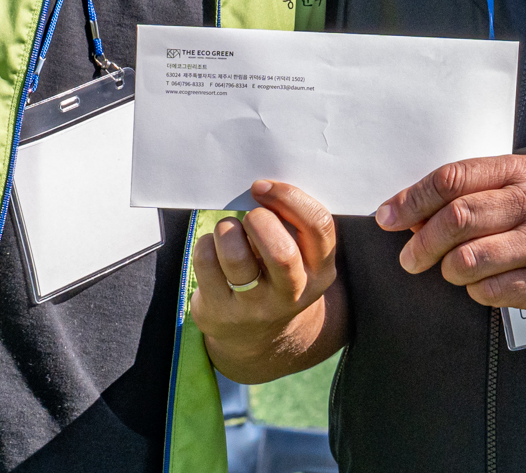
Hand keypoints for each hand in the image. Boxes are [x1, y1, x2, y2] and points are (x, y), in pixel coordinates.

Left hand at [190, 180, 338, 374]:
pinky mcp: (220, 312)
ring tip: (229, 231)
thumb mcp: (301, 258)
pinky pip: (206, 262)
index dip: (289, 197)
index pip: (318, 227)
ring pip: (236, 256)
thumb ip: (293, 224)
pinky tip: (213, 249)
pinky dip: (206, 244)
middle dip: (259, 220)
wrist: (259, 339)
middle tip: (250, 216)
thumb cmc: (278, 276)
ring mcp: (255, 307)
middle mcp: (292, 294)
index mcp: (319, 271)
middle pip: (280, 252)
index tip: (264, 189)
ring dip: (227, 229)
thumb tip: (262, 186)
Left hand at [375, 155, 525, 321]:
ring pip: (469, 261)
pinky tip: (483, 285)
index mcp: (523, 171)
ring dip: (448, 270)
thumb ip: (477, 191)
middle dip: (421, 242)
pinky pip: (491, 292)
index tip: (389, 216)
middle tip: (410, 257)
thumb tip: (415, 213)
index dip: (413, 199)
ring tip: (452, 271)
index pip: (454, 179)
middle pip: (456, 220)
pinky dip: (475, 292)